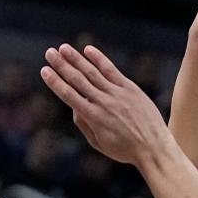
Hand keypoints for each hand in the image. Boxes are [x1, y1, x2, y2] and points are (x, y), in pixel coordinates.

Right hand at [41, 45, 168, 166]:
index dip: (55, 82)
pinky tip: (88, 50)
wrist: (153, 147)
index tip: (44, 70)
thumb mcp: (99, 143)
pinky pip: (111, 70)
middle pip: (78, 80)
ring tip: (63, 48)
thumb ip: (84, 125)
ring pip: (92, 72)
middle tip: (49, 52)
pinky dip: (99, 59)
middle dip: (61, 65)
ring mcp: (117, 93)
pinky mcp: (129, 88)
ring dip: (76, 59)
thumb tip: (74, 107)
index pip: (68, 95)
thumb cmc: (125, 149)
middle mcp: (103, 102)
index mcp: (92, 117)